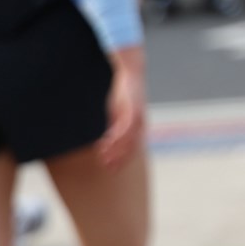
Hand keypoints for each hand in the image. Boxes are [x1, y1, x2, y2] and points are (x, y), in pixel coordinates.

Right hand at [98, 47, 147, 166]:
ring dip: (116, 152)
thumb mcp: (118, 112)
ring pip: (128, 141)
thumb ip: (115, 125)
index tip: (111, 169)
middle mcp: (140, 125)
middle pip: (132, 148)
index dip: (122, 160)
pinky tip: (105, 142)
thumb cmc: (125, 95)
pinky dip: (116, 137)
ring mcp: (138, 119)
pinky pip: (125, 128)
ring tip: (104, 159)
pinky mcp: (133, 111)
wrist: (132, 75)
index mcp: (138, 127)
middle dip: (120, 160)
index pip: (132, 148)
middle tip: (108, 169)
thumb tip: (107, 137)